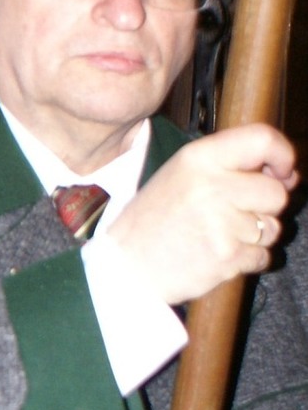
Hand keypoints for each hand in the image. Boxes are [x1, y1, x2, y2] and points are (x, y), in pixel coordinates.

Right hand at [109, 124, 297, 306]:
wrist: (124, 269)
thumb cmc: (151, 223)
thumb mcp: (179, 176)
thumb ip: (226, 166)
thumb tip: (285, 175)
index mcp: (198, 159)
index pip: (261, 140)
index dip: (282, 154)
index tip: (283, 171)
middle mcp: (212, 186)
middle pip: (276, 193)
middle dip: (265, 208)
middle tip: (237, 215)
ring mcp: (221, 223)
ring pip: (272, 228)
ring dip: (255, 236)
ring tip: (220, 238)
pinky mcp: (227, 257)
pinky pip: (262, 256)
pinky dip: (247, 260)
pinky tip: (218, 257)